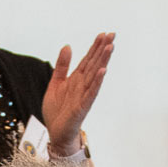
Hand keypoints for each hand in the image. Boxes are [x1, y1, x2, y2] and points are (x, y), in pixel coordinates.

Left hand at [40, 32, 113, 154]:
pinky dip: (97, 82)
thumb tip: (68, 46)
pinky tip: (102, 71)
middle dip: (102, 49)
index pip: (88, 59)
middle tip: (112, 34)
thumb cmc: (57, 110)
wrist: (55, 132)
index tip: (103, 33)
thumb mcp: (55, 83)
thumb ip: (62, 66)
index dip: (95, 46)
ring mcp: (84, 95)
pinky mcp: (82, 107)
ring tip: (110, 47)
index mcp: (76, 79)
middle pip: (94, 63)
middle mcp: (82, 85)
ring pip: (95, 75)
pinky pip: (91, 92)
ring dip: (103, 61)